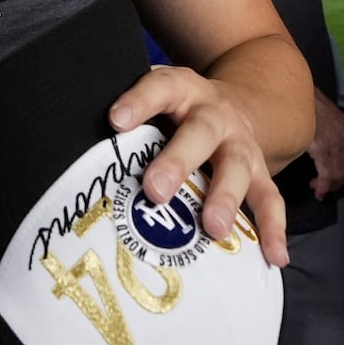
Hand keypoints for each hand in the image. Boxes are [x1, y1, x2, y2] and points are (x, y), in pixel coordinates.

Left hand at [109, 64, 290, 268]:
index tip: (116, 121)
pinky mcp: (262, 171)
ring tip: (213, 227)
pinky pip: (270, 198)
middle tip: (155, 190)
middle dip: (179, 161)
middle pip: (200, 132)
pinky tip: (274, 257)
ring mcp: (241, 144)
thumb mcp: (160, 99)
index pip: (160, 87)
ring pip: (238, 166)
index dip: (140, 101)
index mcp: (183, 90)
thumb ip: (130, 116)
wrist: (246, 99)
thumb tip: (69, 141)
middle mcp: (215, 115)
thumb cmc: (180, 111)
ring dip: (225, 197)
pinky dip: (274, 228)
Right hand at [306, 89, 343, 199]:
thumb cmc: (312, 105)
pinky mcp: (321, 149)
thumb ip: (337, 132)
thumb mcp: (332, 117)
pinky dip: (322, 186)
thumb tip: (333, 146)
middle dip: (339, 184)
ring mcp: (334, 144)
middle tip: (328, 188)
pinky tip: (317, 190)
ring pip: (338, 175)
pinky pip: (325, 174)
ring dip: (329, 186)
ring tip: (318, 187)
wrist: (300, 96)